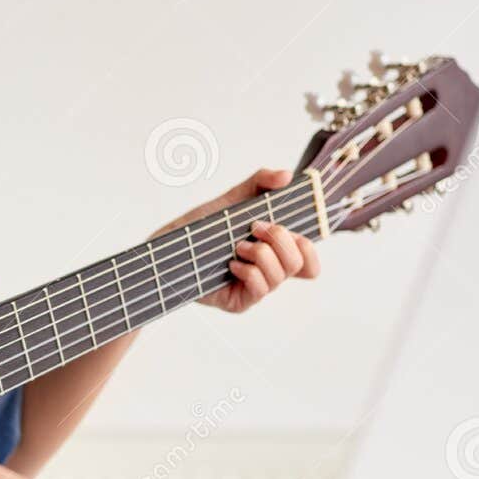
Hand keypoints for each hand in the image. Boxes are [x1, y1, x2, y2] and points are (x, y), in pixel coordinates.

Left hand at [153, 167, 319, 313]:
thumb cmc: (200, 227)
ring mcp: (255, 289)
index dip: (309, 248)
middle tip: (255, 226)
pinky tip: (230, 264)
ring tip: (237, 245)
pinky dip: (249, 270)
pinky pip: (261, 289)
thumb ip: (260, 182)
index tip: (290, 227)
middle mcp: (269, 272)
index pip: (309, 262)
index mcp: (274, 252)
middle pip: (301, 265)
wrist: (169, 246)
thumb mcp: (232, 199)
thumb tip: (286, 176)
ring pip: (281, 276)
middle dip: (281, 239)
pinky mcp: (240, 302)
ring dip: (261, 253)